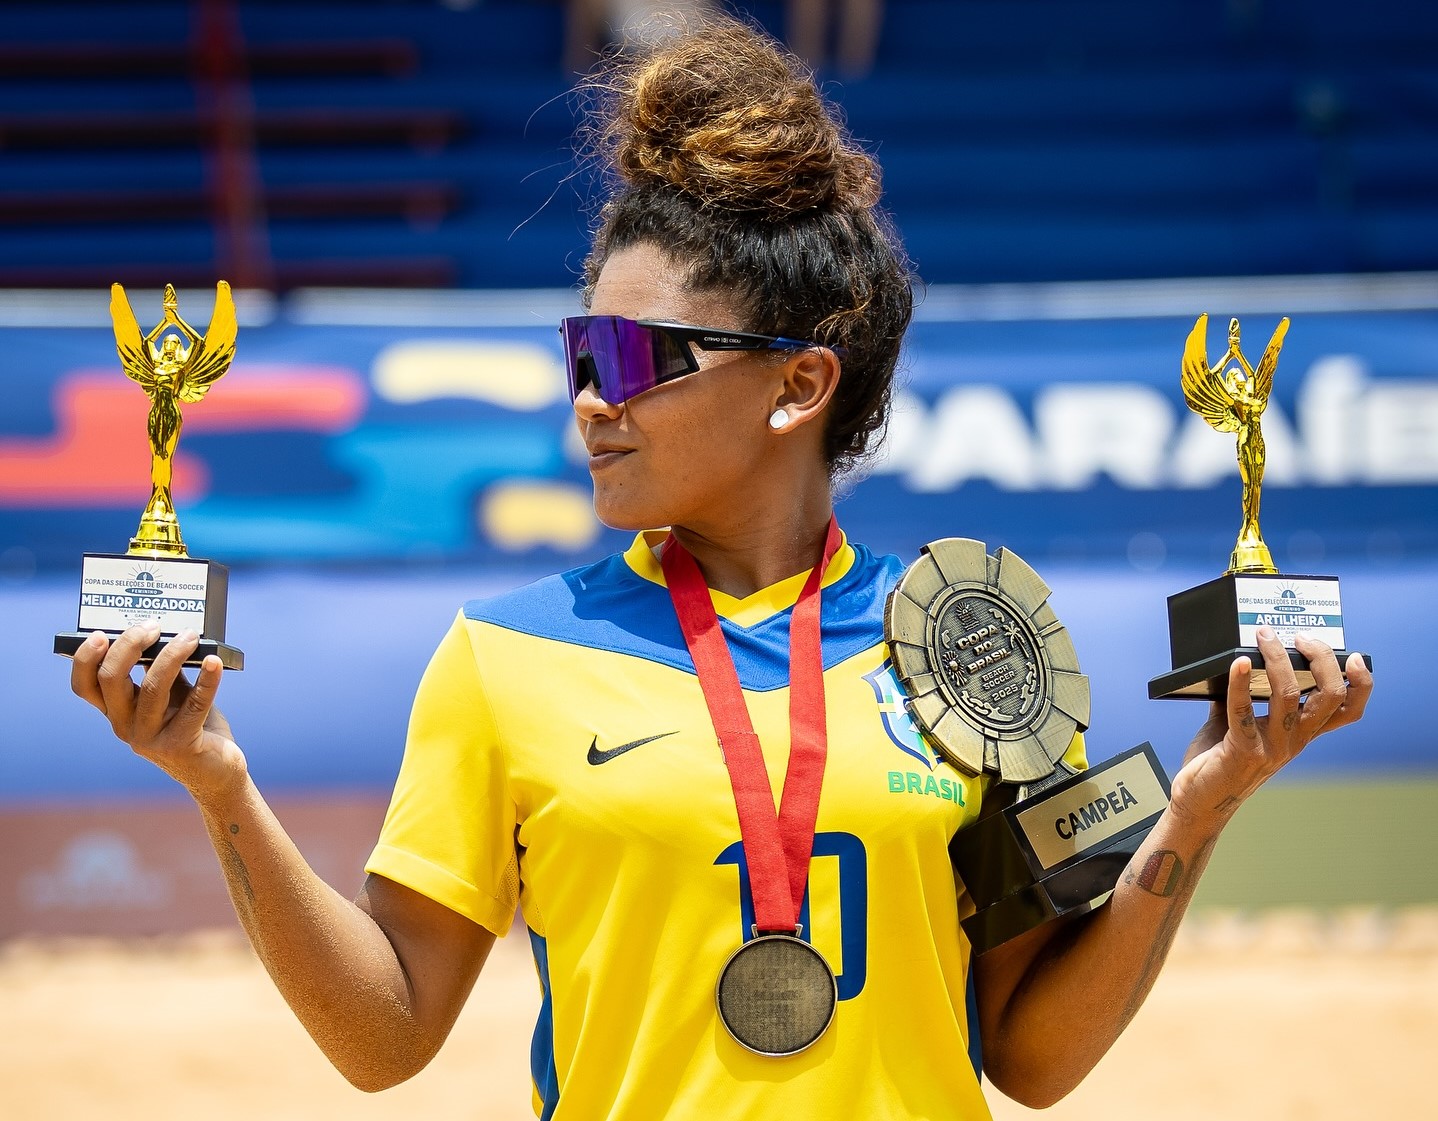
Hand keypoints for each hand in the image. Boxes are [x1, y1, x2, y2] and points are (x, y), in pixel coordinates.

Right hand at [69, 622, 245, 802]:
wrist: (217, 772)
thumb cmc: (194, 727)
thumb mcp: (173, 696)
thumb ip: (163, 670)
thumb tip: (164, 633)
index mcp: (117, 713)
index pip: (85, 686)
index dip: (86, 659)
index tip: (101, 633)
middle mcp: (125, 727)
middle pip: (111, 679)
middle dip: (130, 644)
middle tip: (154, 626)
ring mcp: (150, 739)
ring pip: (152, 688)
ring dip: (173, 655)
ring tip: (191, 637)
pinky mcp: (180, 745)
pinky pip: (194, 705)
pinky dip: (207, 680)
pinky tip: (216, 662)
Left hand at [1170, 626, 1371, 830]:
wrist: (1199, 801)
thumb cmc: (1218, 761)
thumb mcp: (1238, 724)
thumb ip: (1242, 697)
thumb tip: (1236, 660)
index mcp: (1300, 734)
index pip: (1347, 711)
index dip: (1360, 686)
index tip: (1356, 659)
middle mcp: (1294, 740)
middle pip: (1330, 697)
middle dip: (1322, 660)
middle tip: (1302, 637)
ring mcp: (1271, 746)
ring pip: (1289, 696)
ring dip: (1277, 659)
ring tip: (1264, 636)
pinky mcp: (1243, 750)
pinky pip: (1242, 710)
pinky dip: (1239, 683)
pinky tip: (1236, 662)